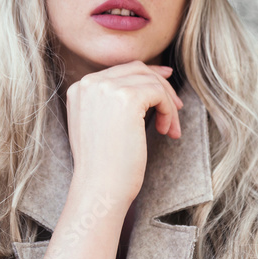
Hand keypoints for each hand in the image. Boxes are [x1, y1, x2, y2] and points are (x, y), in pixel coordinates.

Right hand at [66, 60, 182, 206]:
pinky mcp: (127, 97)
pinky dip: (168, 111)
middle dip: (161, 86)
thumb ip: (112, 102)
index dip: (147, 77)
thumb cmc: (104, 166)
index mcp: (79, 89)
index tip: (166, 86)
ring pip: (151, 81)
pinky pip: (159, 93)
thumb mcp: (100, 125)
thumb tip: (149, 78)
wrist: (99, 188)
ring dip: (167, 104)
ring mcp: (106, 88)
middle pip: (136, 70)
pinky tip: (165, 131)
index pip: (119, 71)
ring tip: (169, 129)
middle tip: (177, 107)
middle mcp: (89, 83)